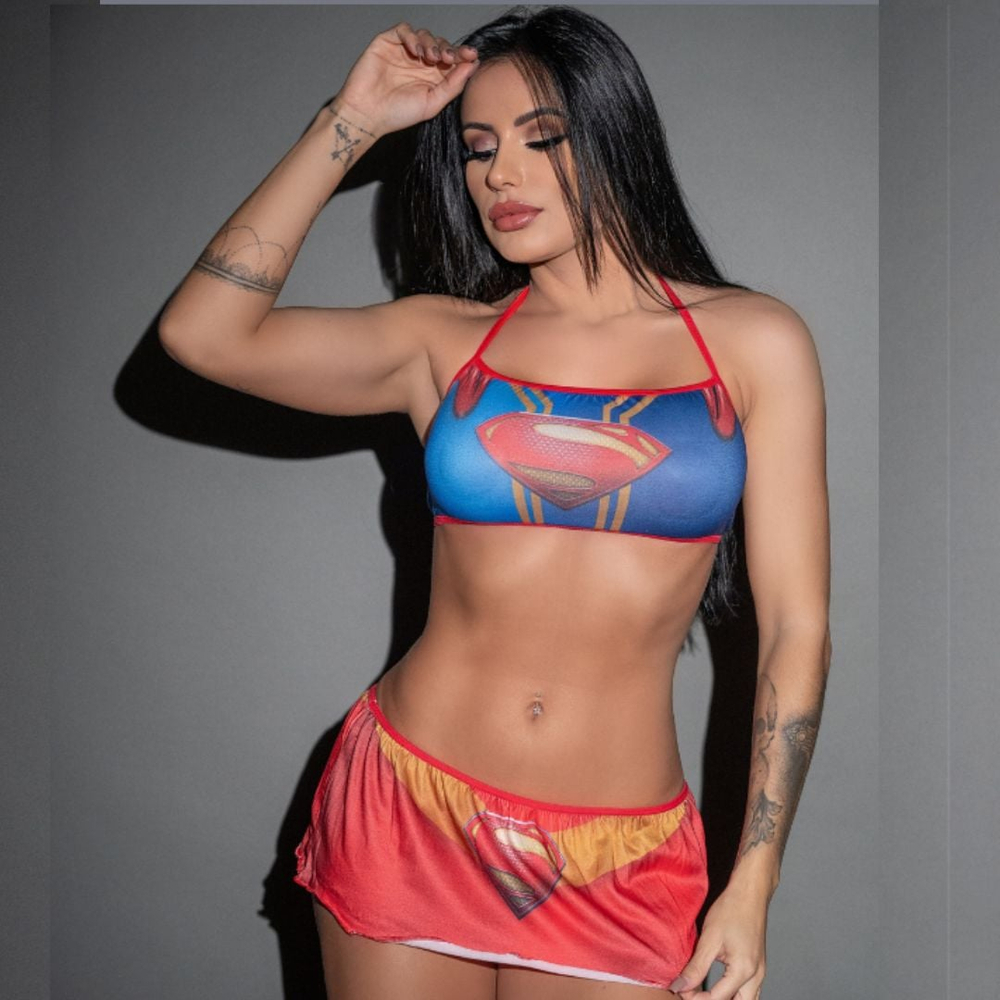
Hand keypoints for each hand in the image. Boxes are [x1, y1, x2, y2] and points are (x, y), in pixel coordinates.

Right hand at [335, 22, 479, 136]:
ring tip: (430, 58)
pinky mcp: (388, 43)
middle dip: (448, 49)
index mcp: (432, 78)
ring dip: (431, 43)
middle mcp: (419, 63)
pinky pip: (404, 30)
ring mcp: (404, 52)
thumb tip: (473, 65)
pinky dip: (412, 36)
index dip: (463, 55)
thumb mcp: (433, 103)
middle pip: (440, 45)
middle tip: (449, 59)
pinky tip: (415, 51)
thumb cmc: (398, 114)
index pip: (452, 60)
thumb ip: (453, 85)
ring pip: (424, 35)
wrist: (367, 113)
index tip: (471, 56)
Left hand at [668, 888, 768, 999]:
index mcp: (744, 971)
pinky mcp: (758, 965)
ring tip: (703, 993)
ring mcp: (760, 971)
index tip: (680, 990)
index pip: (718, 999)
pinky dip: (733, 993)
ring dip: (726, 999)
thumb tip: (681, 986)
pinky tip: (719, 987)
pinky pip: (749, 990)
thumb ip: (696, 967)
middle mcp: (756, 976)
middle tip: (693, 994)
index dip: (695, 998)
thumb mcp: (709, 939)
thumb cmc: (732, 909)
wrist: (750, 892)